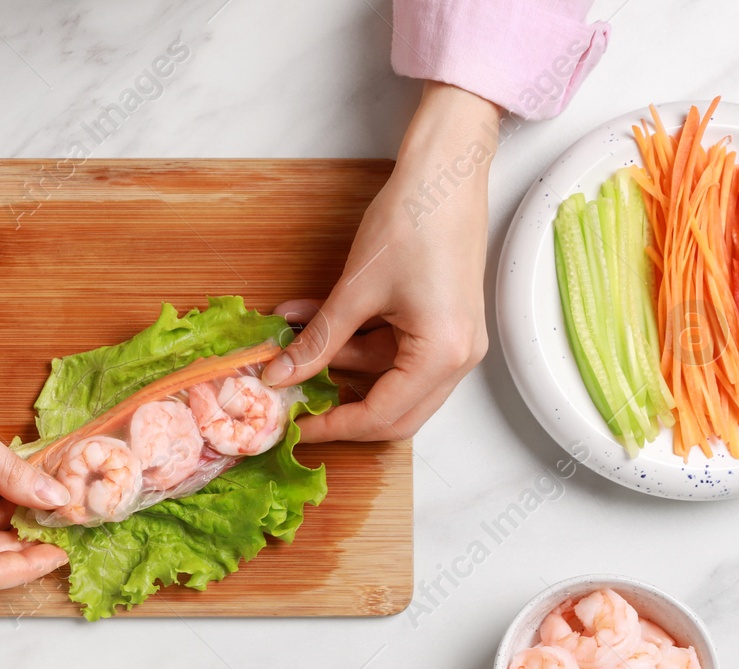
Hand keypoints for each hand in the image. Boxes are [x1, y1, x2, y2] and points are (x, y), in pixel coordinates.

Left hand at [263, 82, 499, 440]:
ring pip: (388, 378)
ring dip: (340, 363)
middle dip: (341, 407)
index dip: (333, 426)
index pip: (382, 416)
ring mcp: (453, 342)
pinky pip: (394, 350)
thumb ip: (319, 341)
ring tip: (291, 340)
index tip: (295, 427)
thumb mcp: (355, 289)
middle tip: (296, 403)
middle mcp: (457, 358)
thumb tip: (281, 375)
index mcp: (443, 355)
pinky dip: (355, 341)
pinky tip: (313, 319)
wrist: (447, 170)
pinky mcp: (442, 324)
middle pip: (394, 412)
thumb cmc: (414, 219)